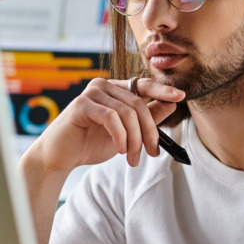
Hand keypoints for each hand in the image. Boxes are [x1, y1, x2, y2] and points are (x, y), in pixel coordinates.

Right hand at [26, 78, 184, 172]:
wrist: (61, 156)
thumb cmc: (92, 143)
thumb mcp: (127, 132)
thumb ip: (146, 117)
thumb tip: (171, 104)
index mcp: (115, 90)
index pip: (143, 85)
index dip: (163, 90)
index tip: (181, 97)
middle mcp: (103, 86)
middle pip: (139, 103)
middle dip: (149, 131)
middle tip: (152, 153)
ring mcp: (91, 92)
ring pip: (128, 112)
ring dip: (135, 139)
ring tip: (133, 158)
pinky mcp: (81, 104)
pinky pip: (111, 117)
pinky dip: (120, 136)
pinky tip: (119, 149)